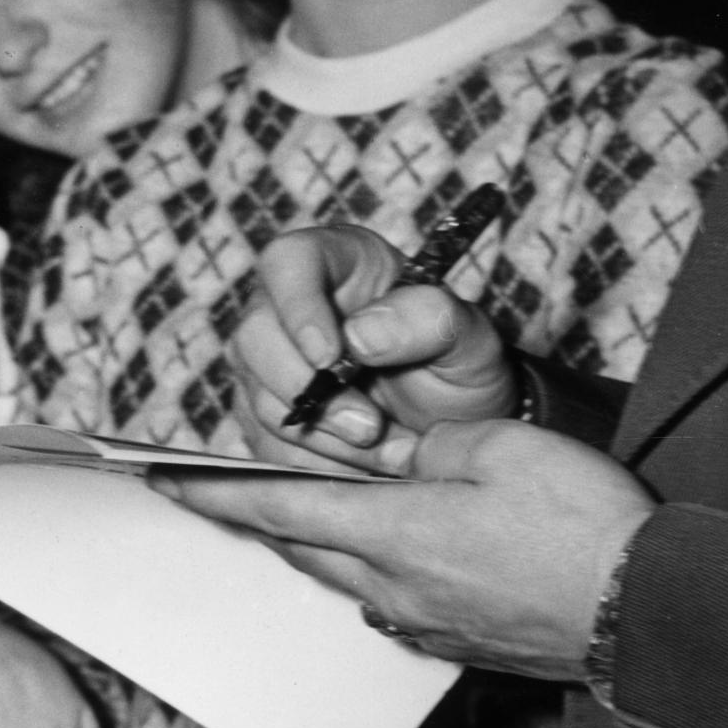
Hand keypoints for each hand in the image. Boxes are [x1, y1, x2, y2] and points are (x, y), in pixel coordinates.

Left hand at [165, 417, 651, 682]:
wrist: (650, 615)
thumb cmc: (585, 526)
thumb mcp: (501, 448)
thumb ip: (432, 448)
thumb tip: (405, 464)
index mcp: (393, 534)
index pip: (276, 509)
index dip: (214, 492)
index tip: (160, 477)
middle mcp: (393, 592)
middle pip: (304, 549)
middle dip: (263, 516)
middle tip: (227, 488)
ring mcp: (425, 627)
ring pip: (348, 579)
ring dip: (324, 544)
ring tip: (317, 509)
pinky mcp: (459, 646)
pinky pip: (394, 604)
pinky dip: (379, 571)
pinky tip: (403, 552)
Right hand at [234, 223, 518, 468]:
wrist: (457, 428)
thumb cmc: (463, 368)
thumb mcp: (473, 339)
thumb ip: (430, 320)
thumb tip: (359, 335)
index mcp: (339, 262)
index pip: (288, 262)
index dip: (297, 308)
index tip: (330, 358)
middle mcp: (290, 307)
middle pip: (255, 337)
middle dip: (306, 390)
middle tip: (368, 427)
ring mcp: (270, 364)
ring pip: (257, 399)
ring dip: (319, 437)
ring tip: (383, 447)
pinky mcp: (267, 417)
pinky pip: (266, 448)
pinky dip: (314, 465)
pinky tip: (362, 465)